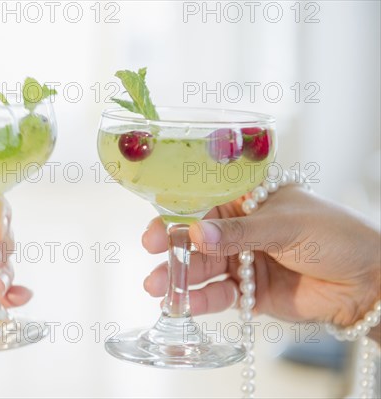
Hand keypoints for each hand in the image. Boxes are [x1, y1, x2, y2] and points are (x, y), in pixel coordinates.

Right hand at [142, 185, 379, 328]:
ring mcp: (242, 260)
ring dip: (180, 277)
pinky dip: (201, 299)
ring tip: (157, 287)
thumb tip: (196, 234)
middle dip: (173, 248)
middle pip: (197, 238)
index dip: (177, 213)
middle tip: (152, 257)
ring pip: (203, 268)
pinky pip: (219, 294)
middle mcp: (240, 229)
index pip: (204, 203)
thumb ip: (239, 232)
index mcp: (248, 200)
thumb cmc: (335, 235)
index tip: (156, 227)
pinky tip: (184, 303)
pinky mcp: (249, 291)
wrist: (368, 281)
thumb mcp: (285, 226)